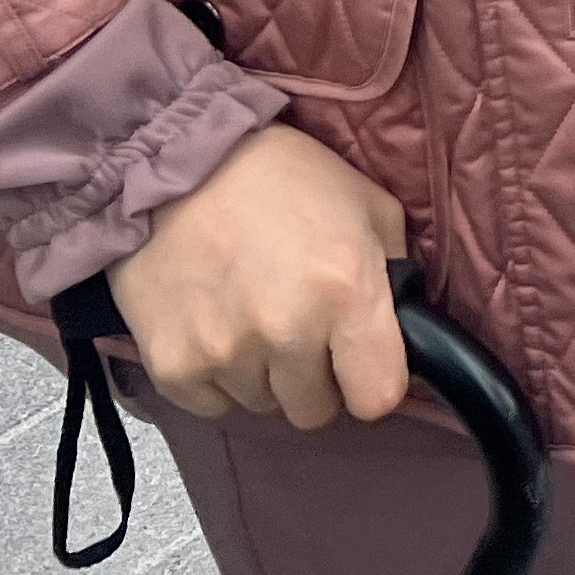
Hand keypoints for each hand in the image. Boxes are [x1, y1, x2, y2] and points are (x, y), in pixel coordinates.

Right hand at [107, 124, 409, 431]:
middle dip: (316, 377)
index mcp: (347, 291)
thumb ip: (394, 272)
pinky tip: (216, 323)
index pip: (378, 397)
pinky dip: (218, 376)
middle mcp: (287, 331)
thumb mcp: (367, 204)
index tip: (360, 361)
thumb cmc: (282, 177)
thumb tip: (401, 330)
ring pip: (263, 405)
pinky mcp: (173, 367)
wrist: (178, 163)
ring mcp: (225, 354)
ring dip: (264, 373)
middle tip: (301, 326)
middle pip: (315, 411)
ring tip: (252, 312)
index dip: (372, 381)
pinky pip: (213, 405)